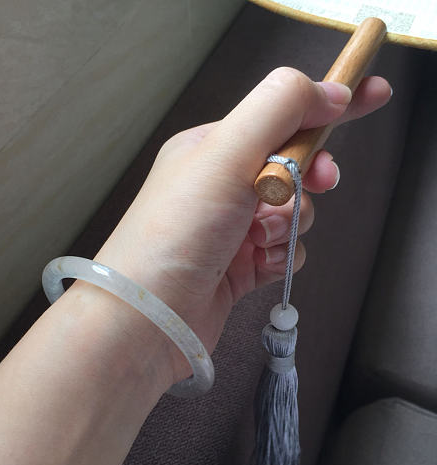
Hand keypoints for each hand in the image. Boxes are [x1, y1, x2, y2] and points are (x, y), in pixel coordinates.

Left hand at [88, 67, 390, 383]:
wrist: (150, 317)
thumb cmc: (177, 232)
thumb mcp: (226, 154)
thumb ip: (278, 109)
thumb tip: (329, 92)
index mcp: (210, 149)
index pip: (276, 118)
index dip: (322, 109)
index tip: (370, 98)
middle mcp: (218, 188)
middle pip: (290, 167)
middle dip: (307, 177)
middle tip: (315, 184)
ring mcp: (229, 230)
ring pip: (292, 213)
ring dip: (289, 223)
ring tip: (259, 237)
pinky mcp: (238, 268)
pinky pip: (283, 252)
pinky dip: (281, 257)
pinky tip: (259, 263)